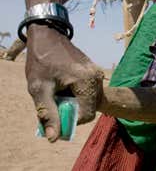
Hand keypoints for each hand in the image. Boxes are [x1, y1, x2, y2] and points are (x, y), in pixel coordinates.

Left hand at [26, 25, 103, 141]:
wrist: (48, 35)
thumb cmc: (42, 61)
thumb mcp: (39, 88)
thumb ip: (48, 113)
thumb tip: (54, 137)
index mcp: (87, 82)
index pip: (86, 115)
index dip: (69, 120)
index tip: (54, 112)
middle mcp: (97, 78)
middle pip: (88, 109)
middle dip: (70, 111)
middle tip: (54, 100)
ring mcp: (97, 74)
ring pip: (89, 101)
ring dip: (73, 103)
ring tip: (57, 91)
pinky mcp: (94, 72)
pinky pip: (88, 92)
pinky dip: (76, 95)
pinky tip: (63, 86)